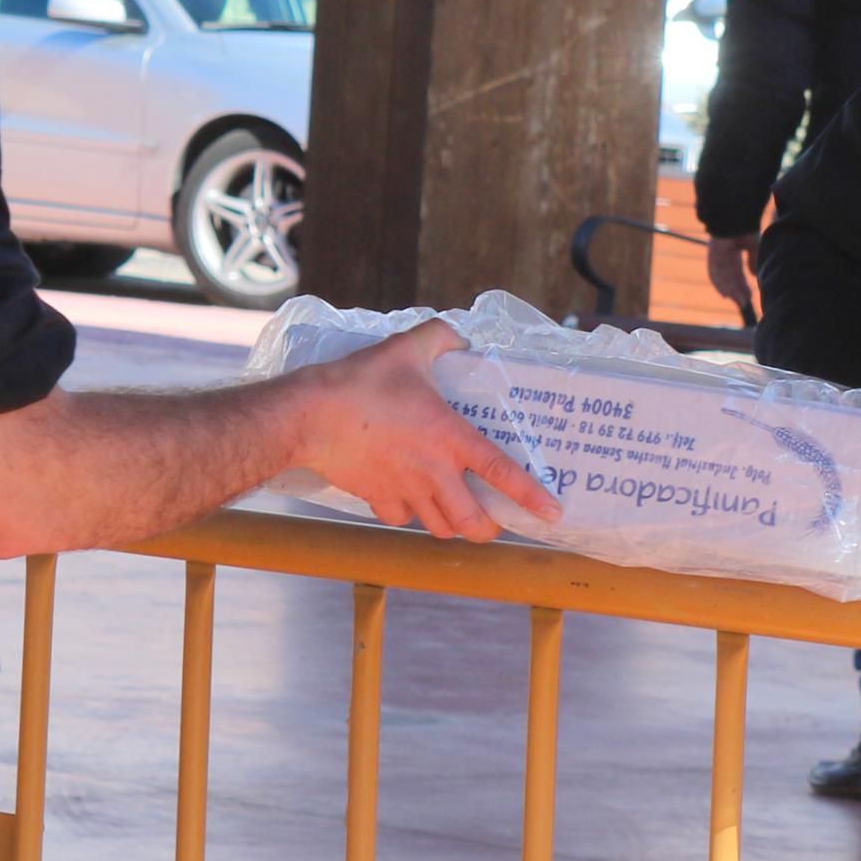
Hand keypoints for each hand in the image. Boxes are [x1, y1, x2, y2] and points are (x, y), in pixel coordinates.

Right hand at [286, 322, 562, 541]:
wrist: (308, 416)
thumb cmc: (359, 382)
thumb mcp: (406, 348)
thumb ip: (439, 337)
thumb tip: (459, 332)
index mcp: (449, 436)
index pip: (501, 471)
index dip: (530, 495)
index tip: (552, 512)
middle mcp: (433, 471)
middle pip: (472, 521)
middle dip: (487, 527)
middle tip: (492, 519)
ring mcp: (404, 490)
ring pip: (439, 528)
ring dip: (452, 525)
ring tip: (456, 513)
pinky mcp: (377, 498)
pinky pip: (401, 519)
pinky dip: (410, 516)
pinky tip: (409, 501)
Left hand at [705, 233, 759, 325]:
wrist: (736, 218)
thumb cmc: (745, 228)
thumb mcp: (753, 247)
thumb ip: (753, 261)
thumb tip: (754, 275)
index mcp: (734, 252)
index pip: (737, 273)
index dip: (743, 285)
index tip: (749, 296)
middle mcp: (724, 256)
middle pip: (730, 278)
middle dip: (737, 291)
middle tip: (744, 304)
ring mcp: (717, 257)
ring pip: (723, 279)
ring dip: (730, 291)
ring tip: (739, 302)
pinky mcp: (712, 257)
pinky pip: (714, 274)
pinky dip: (719, 285)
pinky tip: (725, 295)